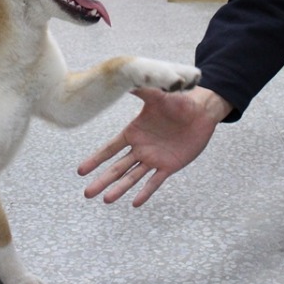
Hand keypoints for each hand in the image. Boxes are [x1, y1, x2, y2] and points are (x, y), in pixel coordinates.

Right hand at [77, 86, 230, 206]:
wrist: (202, 111)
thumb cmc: (179, 101)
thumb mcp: (158, 95)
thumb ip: (143, 90)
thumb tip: (126, 80)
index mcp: (134, 132)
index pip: (110, 149)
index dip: (96, 159)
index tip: (80, 170)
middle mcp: (141, 148)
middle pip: (117, 168)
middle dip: (102, 180)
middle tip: (87, 194)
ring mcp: (154, 158)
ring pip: (133, 177)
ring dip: (120, 188)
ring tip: (106, 201)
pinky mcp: (170, 165)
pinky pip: (155, 181)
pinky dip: (146, 192)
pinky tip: (135, 203)